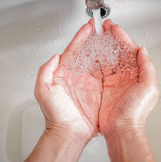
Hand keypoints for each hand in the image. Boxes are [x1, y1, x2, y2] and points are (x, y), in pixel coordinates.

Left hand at [34, 19, 101, 141]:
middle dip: (94, 39)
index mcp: (64, 73)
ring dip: (104, 49)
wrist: (68, 134)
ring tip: (111, 38)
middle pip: (87, 52)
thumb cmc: (55, 115)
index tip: (88, 27)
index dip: (81, 37)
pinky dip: (112, 65)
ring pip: (98, 61)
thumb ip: (46, 70)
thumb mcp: (43, 90)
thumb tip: (55, 56)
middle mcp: (77, 76)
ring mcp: (89, 83)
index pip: (73, 50)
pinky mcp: (99, 91)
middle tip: (102, 28)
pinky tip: (117, 57)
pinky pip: (107, 75)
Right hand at [99, 20, 158, 136]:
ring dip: (103, 45)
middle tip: (104, 27)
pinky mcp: (103, 87)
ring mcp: (114, 81)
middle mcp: (126, 76)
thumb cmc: (136, 112)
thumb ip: (148, 67)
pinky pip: (98, 69)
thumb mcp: (149, 88)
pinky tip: (91, 52)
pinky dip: (94, 59)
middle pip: (118, 51)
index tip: (114, 28)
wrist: (121, 130)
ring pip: (108, 58)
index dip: (122, 37)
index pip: (130, 49)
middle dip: (111, 37)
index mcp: (138, 73)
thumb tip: (142, 50)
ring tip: (97, 35)